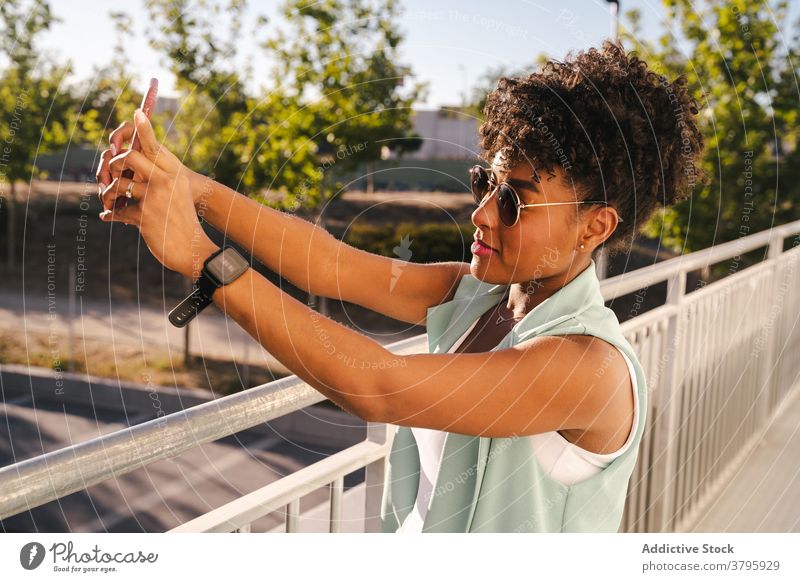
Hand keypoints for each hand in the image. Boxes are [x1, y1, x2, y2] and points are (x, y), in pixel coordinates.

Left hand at [99, 109, 218, 278]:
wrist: (193, 250)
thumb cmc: (183, 222)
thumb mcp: (177, 196)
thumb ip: (160, 180)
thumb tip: (133, 170)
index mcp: (174, 174)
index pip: (154, 146)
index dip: (144, 129)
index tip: (136, 113)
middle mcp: (165, 181)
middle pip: (129, 159)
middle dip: (114, 165)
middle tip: (112, 175)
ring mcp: (154, 198)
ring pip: (118, 185)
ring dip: (108, 194)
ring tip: (109, 202)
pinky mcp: (144, 216)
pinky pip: (118, 210)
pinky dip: (111, 215)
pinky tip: (108, 217)